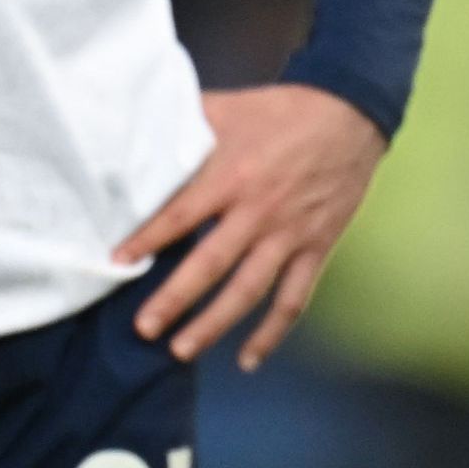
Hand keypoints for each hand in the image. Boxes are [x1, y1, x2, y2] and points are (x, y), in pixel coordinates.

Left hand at [112, 84, 388, 368]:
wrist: (350, 115)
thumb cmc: (281, 112)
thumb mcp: (228, 108)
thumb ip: (184, 123)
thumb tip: (134, 129)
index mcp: (232, 176)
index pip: (180, 215)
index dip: (147, 239)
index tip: (117, 261)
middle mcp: (258, 212)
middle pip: (210, 264)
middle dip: (174, 299)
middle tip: (144, 328)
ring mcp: (290, 235)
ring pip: (249, 290)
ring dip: (215, 324)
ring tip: (182, 350)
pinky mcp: (316, 248)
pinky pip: (293, 298)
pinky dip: (272, 332)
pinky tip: (248, 359)